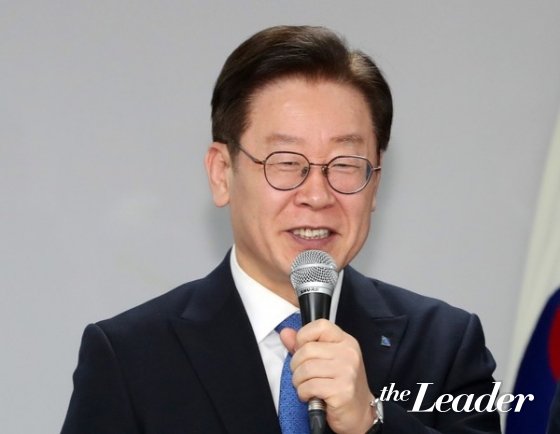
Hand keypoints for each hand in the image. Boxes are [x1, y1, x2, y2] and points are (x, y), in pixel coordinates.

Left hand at [279, 319, 374, 433]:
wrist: (359, 413)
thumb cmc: (341, 385)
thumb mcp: (326, 360)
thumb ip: (304, 345)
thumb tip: (285, 333)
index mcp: (345, 342)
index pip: (320, 326)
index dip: (303, 336)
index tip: (301, 348)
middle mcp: (348, 354)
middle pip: (307, 350)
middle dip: (296, 365)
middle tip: (301, 375)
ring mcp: (346, 372)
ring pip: (305, 369)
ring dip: (298, 381)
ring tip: (305, 386)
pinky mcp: (342, 391)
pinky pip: (309, 386)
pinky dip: (303, 393)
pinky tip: (310, 395)